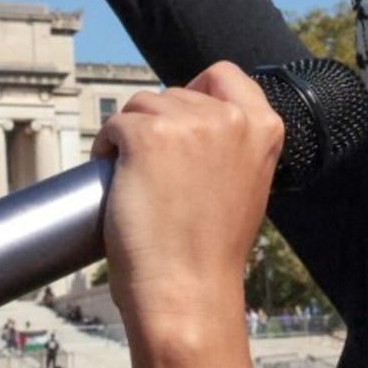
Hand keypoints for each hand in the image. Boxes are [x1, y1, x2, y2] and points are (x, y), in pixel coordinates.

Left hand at [92, 62, 283, 334]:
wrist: (187, 292)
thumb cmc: (210, 250)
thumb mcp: (246, 184)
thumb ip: (232, 144)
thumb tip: (194, 118)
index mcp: (263, 127)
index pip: (224, 75)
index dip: (195, 91)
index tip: (180, 120)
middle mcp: (230, 118)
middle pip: (175, 93)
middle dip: (157, 123)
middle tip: (156, 173)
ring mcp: (188, 124)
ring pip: (140, 106)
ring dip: (129, 135)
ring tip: (135, 180)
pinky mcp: (146, 136)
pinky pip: (113, 125)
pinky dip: (104, 148)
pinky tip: (113, 179)